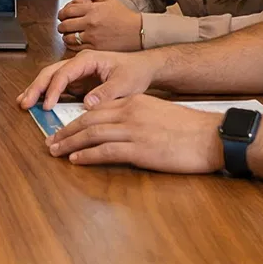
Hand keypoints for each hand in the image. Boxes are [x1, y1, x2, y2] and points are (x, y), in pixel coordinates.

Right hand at [16, 48, 158, 110]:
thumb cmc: (135, 72)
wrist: (144, 68)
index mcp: (88, 60)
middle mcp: (78, 64)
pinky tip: (37, 104)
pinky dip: (46, 95)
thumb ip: (106, 93)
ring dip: (37, 90)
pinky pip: (59, 88)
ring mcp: (77, 73)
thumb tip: (87, 104)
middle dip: (36, 88)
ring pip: (51, 79)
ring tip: (23, 103)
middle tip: (25, 103)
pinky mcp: (78, 83)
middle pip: (51, 73)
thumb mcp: (125, 83)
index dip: (54, 89)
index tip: (48, 105)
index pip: (64, 73)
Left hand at [46, 94, 224, 172]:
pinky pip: (106, 151)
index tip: (63, 127)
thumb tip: (120, 129)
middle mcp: (130, 112)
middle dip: (66, 131)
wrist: (212, 137)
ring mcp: (134, 130)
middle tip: (50, 140)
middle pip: (88, 120)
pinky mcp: (139, 149)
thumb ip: (138, 117)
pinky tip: (75, 160)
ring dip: (69, 143)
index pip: (97, 109)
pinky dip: (87, 156)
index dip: (76, 119)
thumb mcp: (159, 114)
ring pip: (91, 135)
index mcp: (134, 102)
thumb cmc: (190, 130)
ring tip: (55, 151)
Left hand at [56, 0, 141, 51]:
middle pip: (65, 25)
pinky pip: (77, 48)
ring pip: (69, 38)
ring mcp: (92, 36)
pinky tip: (74, 43)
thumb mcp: (110, 0)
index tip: (62, 16)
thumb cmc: (124, 16)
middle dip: (61, 26)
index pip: (68, 11)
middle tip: (62, 26)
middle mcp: (90, 22)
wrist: (137, 31)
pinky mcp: (95, 47)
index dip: (62, 14)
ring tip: (67, 35)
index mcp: (92, 10)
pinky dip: (72, 45)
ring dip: (65, 36)